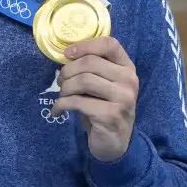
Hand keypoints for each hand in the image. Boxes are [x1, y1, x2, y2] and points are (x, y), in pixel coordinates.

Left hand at [50, 36, 138, 161]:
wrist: (114, 143)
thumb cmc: (104, 109)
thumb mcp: (103, 85)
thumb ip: (92, 69)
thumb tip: (66, 57)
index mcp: (127, 68)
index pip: (109, 44)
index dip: (85, 45)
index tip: (67, 54)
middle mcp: (129, 80)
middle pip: (90, 62)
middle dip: (68, 71)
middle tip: (60, 82)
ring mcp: (122, 98)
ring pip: (83, 80)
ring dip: (65, 88)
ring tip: (61, 96)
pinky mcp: (110, 115)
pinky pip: (78, 102)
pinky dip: (62, 105)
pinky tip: (58, 111)